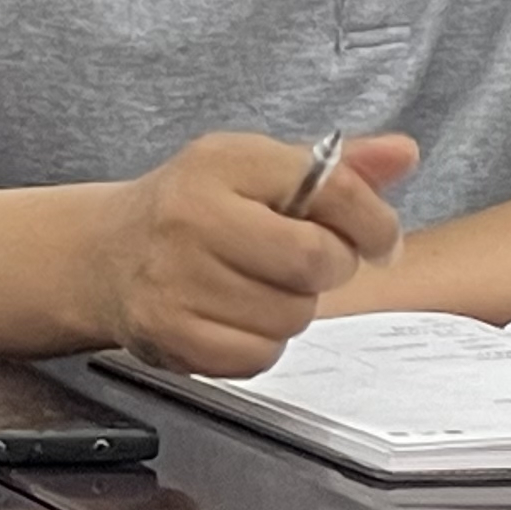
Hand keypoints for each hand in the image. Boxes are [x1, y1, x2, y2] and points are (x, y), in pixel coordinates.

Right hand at [91, 130, 420, 375]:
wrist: (106, 254)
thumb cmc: (195, 208)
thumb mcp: (257, 168)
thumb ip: (336, 168)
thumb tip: (404, 154)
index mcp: (222, 161)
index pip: (331, 189)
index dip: (373, 221)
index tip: (378, 237)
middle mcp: (192, 214)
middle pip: (313, 259)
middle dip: (328, 266)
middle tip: (306, 261)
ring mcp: (176, 278)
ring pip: (291, 315)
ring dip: (290, 308)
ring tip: (258, 285)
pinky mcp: (170, 333)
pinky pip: (258, 355)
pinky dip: (259, 344)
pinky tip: (234, 316)